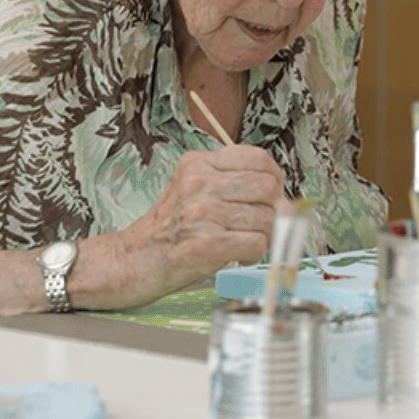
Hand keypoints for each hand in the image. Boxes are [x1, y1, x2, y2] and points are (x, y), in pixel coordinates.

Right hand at [114, 145, 285, 302]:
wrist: (130, 260)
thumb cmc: (167, 230)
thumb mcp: (194, 192)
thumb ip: (235, 187)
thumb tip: (288, 202)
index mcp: (198, 164)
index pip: (257, 157)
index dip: (273, 177)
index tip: (270, 194)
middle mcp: (199, 183)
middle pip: (267, 186)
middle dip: (272, 208)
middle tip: (259, 222)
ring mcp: (201, 212)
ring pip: (266, 218)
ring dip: (262, 236)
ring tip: (240, 241)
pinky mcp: (205, 243)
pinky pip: (256, 243)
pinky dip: (253, 254)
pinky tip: (235, 255)